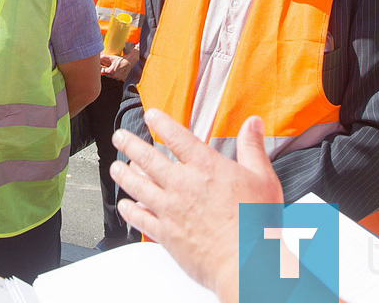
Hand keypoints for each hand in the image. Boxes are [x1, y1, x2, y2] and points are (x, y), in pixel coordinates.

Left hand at [100, 53, 132, 80]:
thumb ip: (105, 57)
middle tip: (108, 66)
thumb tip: (99, 56)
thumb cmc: (121, 59)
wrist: (130, 61)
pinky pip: (116, 77)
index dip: (103, 69)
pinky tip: (117, 70)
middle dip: (107, 71)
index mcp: (111, 71)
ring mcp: (119, 77)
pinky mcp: (122, 78)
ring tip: (113, 68)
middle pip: (107, 75)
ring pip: (111, 76)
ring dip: (111, 73)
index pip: (103, 72)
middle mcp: (115, 76)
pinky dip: (115, 75)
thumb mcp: (112, 57)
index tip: (104, 66)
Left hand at [110, 109, 282, 302]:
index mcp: (206, 167)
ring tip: (116, 167)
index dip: (161, 123)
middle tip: (119, 136)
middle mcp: (183, 184)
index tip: (151, 115)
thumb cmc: (256, 223)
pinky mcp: (166, 233)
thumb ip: (253, 148)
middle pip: (148, 158)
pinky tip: (125, 206)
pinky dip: (130, 211)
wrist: (245, 262)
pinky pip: (140, 219)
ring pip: (138, 186)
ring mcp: (170, 209)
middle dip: (130, 144)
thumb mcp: (263, 178)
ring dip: (124, 175)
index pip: (177, 137)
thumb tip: (253, 123)